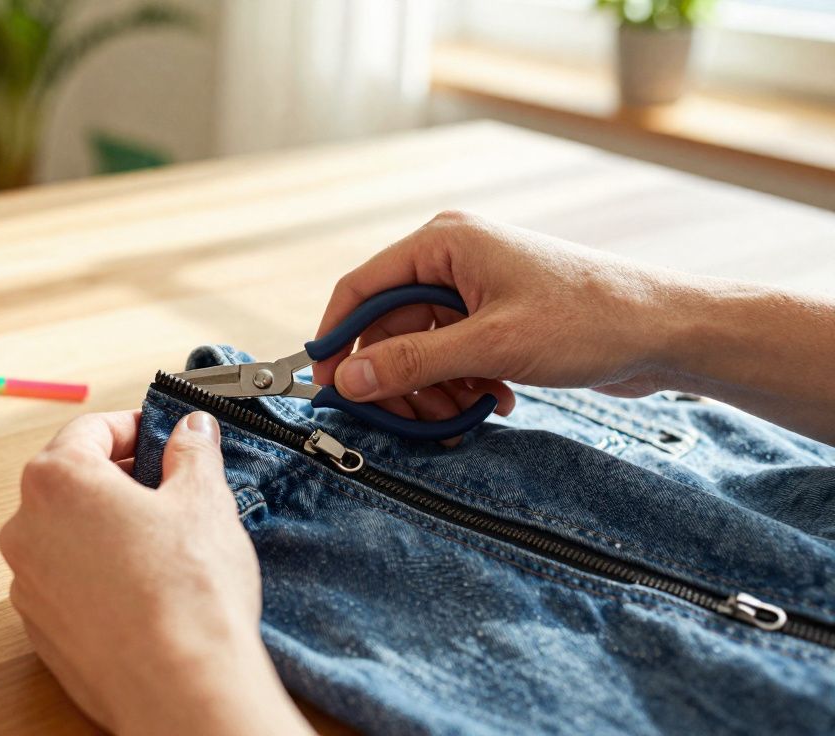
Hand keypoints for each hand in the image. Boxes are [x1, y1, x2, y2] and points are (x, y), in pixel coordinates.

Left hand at [0, 411, 312, 735]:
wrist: (179, 687)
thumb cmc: (188, 592)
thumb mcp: (203, 500)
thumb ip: (193, 453)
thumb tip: (192, 431)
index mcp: (57, 481)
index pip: (90, 429)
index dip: (132, 426)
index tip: (163, 436)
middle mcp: (26, 529)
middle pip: (70, 480)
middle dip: (118, 476)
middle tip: (170, 485)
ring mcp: (27, 584)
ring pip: (65, 534)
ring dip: (105, 527)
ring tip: (161, 542)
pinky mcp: (39, 629)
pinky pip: (66, 582)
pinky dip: (96, 574)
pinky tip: (143, 588)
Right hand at [314, 211, 834, 443]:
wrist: (666, 332)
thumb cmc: (590, 319)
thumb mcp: (491, 345)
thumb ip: (413, 361)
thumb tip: (349, 379)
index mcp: (445, 242)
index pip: (361, 288)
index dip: (336, 339)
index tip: (325, 385)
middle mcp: (454, 259)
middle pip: (389, 326)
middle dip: (397, 377)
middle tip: (406, 418)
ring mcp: (475, 289)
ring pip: (420, 349)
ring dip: (435, 389)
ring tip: (468, 410)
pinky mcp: (495, 318)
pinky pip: (452, 357)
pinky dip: (463, 385)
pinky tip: (496, 401)